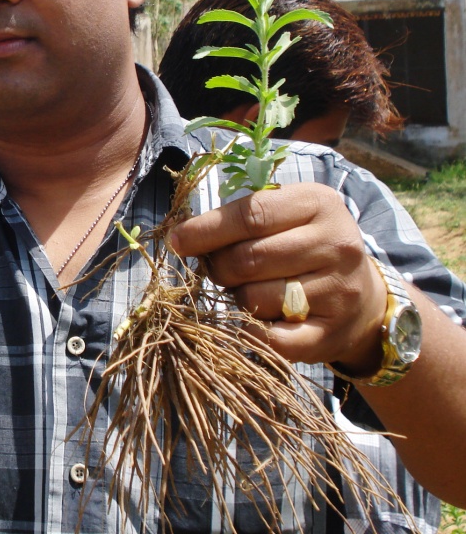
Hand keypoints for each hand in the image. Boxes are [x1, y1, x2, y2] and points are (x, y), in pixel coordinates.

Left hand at [168, 182, 387, 371]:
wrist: (364, 297)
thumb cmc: (305, 246)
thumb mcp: (285, 216)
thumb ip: (241, 218)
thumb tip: (183, 236)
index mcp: (318, 204)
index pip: (251, 215)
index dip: (206, 230)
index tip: (178, 240)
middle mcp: (336, 244)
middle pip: (248, 259)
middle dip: (219, 267)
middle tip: (220, 270)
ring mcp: (339, 290)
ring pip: (255, 298)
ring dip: (237, 297)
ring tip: (249, 290)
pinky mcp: (332, 333)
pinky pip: (272, 339)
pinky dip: (250, 331)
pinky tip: (252, 320)